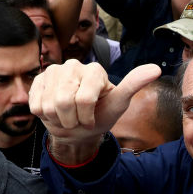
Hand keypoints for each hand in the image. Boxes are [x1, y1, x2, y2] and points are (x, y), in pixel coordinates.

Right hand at [29, 61, 160, 159]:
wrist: (77, 127)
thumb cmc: (100, 115)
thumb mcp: (119, 104)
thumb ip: (133, 85)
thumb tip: (156, 69)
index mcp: (94, 70)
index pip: (84, 99)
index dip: (86, 117)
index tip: (92, 118)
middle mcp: (73, 66)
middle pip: (64, 102)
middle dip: (72, 120)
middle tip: (78, 119)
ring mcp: (53, 71)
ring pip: (48, 104)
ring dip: (58, 119)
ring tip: (67, 115)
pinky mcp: (38, 81)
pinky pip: (36, 105)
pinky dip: (44, 115)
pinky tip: (53, 111)